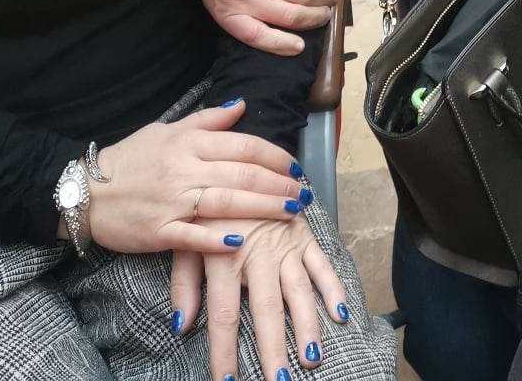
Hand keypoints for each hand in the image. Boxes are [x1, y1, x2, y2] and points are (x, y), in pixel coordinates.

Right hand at [86, 99, 304, 254]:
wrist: (84, 191)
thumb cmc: (129, 160)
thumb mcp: (166, 130)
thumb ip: (207, 121)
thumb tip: (242, 105)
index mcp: (188, 144)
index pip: (243, 145)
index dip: (274, 156)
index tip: (295, 167)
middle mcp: (184, 170)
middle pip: (242, 175)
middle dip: (279, 185)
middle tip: (304, 194)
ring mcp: (171, 202)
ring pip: (226, 203)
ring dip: (263, 208)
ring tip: (291, 213)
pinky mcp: (157, 231)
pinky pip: (191, 236)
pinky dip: (216, 240)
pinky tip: (240, 243)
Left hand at [171, 211, 350, 377]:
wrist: (234, 162)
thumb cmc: (204, 209)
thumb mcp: (184, 241)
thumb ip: (184, 284)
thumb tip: (180, 326)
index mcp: (226, 258)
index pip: (225, 315)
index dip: (225, 352)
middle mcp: (259, 253)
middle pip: (267, 309)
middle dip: (273, 348)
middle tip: (279, 380)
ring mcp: (285, 244)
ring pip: (299, 291)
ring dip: (307, 326)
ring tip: (311, 358)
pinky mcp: (304, 234)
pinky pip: (322, 264)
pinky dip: (333, 287)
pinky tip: (341, 312)